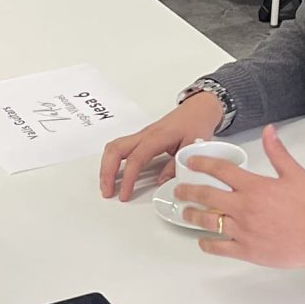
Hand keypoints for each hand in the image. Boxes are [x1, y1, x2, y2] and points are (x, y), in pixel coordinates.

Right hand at [99, 88, 225, 201]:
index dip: (128, 178)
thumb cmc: (196, 123)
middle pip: (115, 150)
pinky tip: (113, 174)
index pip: (135, 158)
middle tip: (107, 191)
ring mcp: (140, 136)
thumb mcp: (192, 146)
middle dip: (107, 172)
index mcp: (157, 137)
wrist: (198, 110)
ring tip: (107, 186)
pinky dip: (112, 162)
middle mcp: (144, 135)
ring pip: (113, 148)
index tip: (124, 193)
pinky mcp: (140, 139)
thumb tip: (161, 182)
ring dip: (106, 167)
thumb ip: (176, 165)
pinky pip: (119, 148)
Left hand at [182, 126, 304, 272]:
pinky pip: (219, 247)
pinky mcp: (246, 250)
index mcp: (254, 186)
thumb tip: (269, 131)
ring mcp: (243, 230)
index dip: (202, 163)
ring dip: (192, 216)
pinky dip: (207, 243)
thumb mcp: (295, 174)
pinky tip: (203, 240)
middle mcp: (244, 207)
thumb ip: (277, 152)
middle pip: (206, 196)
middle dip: (187, 192)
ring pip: (208, 221)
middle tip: (179, 191)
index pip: (220, 170)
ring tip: (185, 213)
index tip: (191, 162)